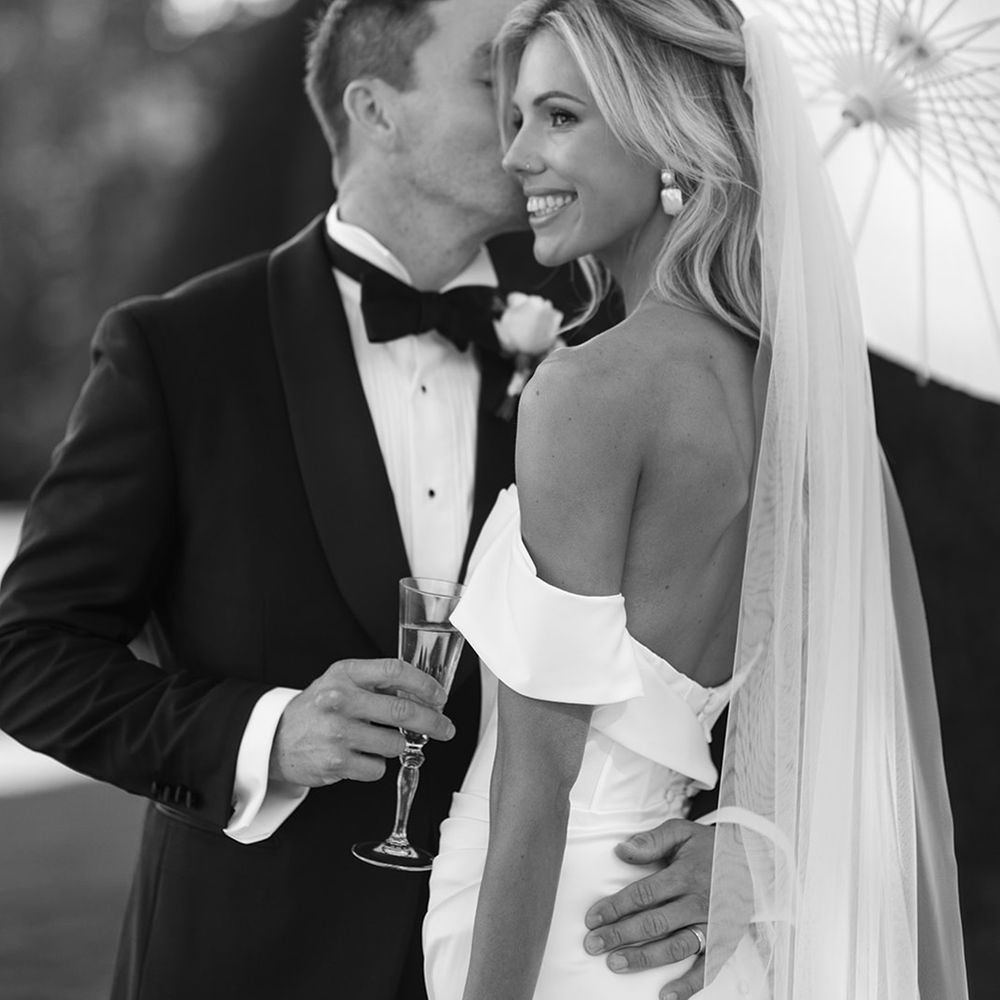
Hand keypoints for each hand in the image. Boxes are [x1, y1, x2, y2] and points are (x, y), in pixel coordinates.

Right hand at [269, 658, 454, 785]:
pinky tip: (362, 756)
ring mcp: (338, 733)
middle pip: (402, 711)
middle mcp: (340, 701)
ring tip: (381, 741)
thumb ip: (376, 682)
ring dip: (398, 746)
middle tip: (445, 728)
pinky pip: (378, 769)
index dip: (424, 684)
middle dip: (433, 722)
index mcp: (345, 674)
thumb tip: (423, 693)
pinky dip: (377, 765)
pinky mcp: (336, 763)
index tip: (439, 696)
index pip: (395, 671)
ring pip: (395, 744)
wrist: (276, 739)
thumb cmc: (317, 708)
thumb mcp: (340, 681)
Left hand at [583, 819, 713, 999]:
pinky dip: (688, 985)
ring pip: (676, 946)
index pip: (644, 894)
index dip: (616, 906)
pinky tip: (666, 995)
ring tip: (616, 964)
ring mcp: (711, 924)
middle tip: (594, 944)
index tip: (593, 918)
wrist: (753, 857)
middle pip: (654, 922)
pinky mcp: (723, 940)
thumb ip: (652, 840)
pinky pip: (707, 967)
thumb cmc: (710, 846)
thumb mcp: (681, 831)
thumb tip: (622, 850)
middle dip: (620, 935)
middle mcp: (698, 902)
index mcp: (685, 875)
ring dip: (645, 959)